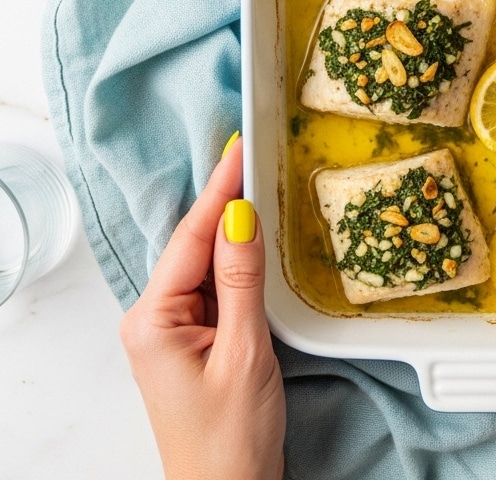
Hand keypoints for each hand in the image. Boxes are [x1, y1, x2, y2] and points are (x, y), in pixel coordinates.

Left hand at [119, 138, 284, 479]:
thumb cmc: (233, 435)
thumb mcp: (245, 351)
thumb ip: (242, 279)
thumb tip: (241, 214)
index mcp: (153, 320)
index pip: (192, 238)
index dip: (219, 189)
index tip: (239, 146)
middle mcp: (152, 318)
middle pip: (194, 244)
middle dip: (224, 199)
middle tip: (254, 152)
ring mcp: (171, 329)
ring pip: (205, 262)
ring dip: (231, 227)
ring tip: (258, 179)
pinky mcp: (192, 339)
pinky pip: (214, 285)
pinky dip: (236, 260)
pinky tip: (253, 236)